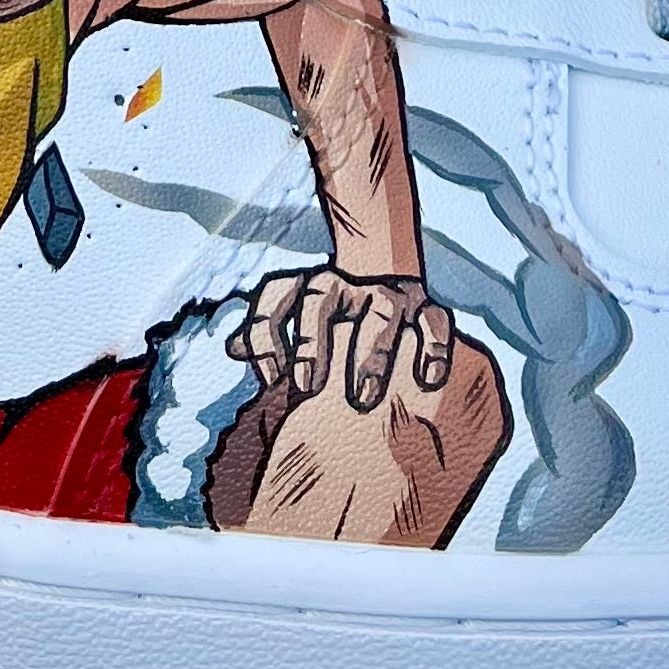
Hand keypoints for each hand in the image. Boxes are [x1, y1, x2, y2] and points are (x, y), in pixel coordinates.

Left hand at [230, 268, 457, 413]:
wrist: (386, 269)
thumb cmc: (332, 313)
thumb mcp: (297, 319)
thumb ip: (266, 334)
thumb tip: (233, 348)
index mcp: (309, 285)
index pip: (277, 294)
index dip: (265, 333)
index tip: (271, 379)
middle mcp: (346, 283)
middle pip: (321, 297)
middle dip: (312, 344)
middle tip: (307, 390)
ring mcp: (388, 293)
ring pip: (380, 311)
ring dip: (370, 354)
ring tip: (362, 399)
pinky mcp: (426, 307)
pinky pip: (435, 321)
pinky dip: (434, 349)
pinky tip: (427, 380)